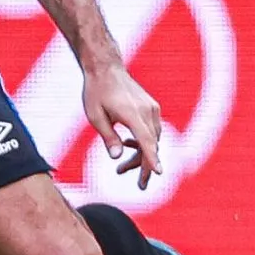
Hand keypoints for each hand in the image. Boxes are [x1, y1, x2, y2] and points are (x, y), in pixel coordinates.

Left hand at [82, 58, 163, 189]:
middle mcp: (147, 111)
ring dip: (142, 155)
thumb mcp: (95, 116)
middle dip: (146, 166)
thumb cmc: (96, 91)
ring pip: (153, 139)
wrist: (105, 68)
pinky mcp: (151, 107)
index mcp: (132, 113)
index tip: (159, 173)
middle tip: (141, 186)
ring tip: (122, 169)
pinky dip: (144, 141)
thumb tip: (117, 157)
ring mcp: (151, 108)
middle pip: (152, 144)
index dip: (152, 159)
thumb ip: (108, 137)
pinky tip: (128, 146)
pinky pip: (152, 130)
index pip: (146, 140)